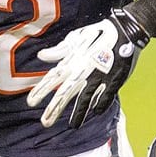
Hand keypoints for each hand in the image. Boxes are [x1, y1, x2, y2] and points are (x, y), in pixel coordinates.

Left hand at [27, 8, 148, 127]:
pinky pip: (107, 95)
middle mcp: (82, 70)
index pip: (52, 79)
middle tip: (45, 123)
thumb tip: (41, 56)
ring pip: (86, 98)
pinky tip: (97, 112)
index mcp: (72, 61)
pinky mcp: (115, 79)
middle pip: (65, 92)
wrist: (125, 30)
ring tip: (73, 126)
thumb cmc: (98, 33)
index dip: (41, 91)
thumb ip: (59, 51)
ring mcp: (99, 76)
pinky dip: (101, 104)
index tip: (30, 102)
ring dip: (79, 113)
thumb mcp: (75, 39)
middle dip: (55, 108)